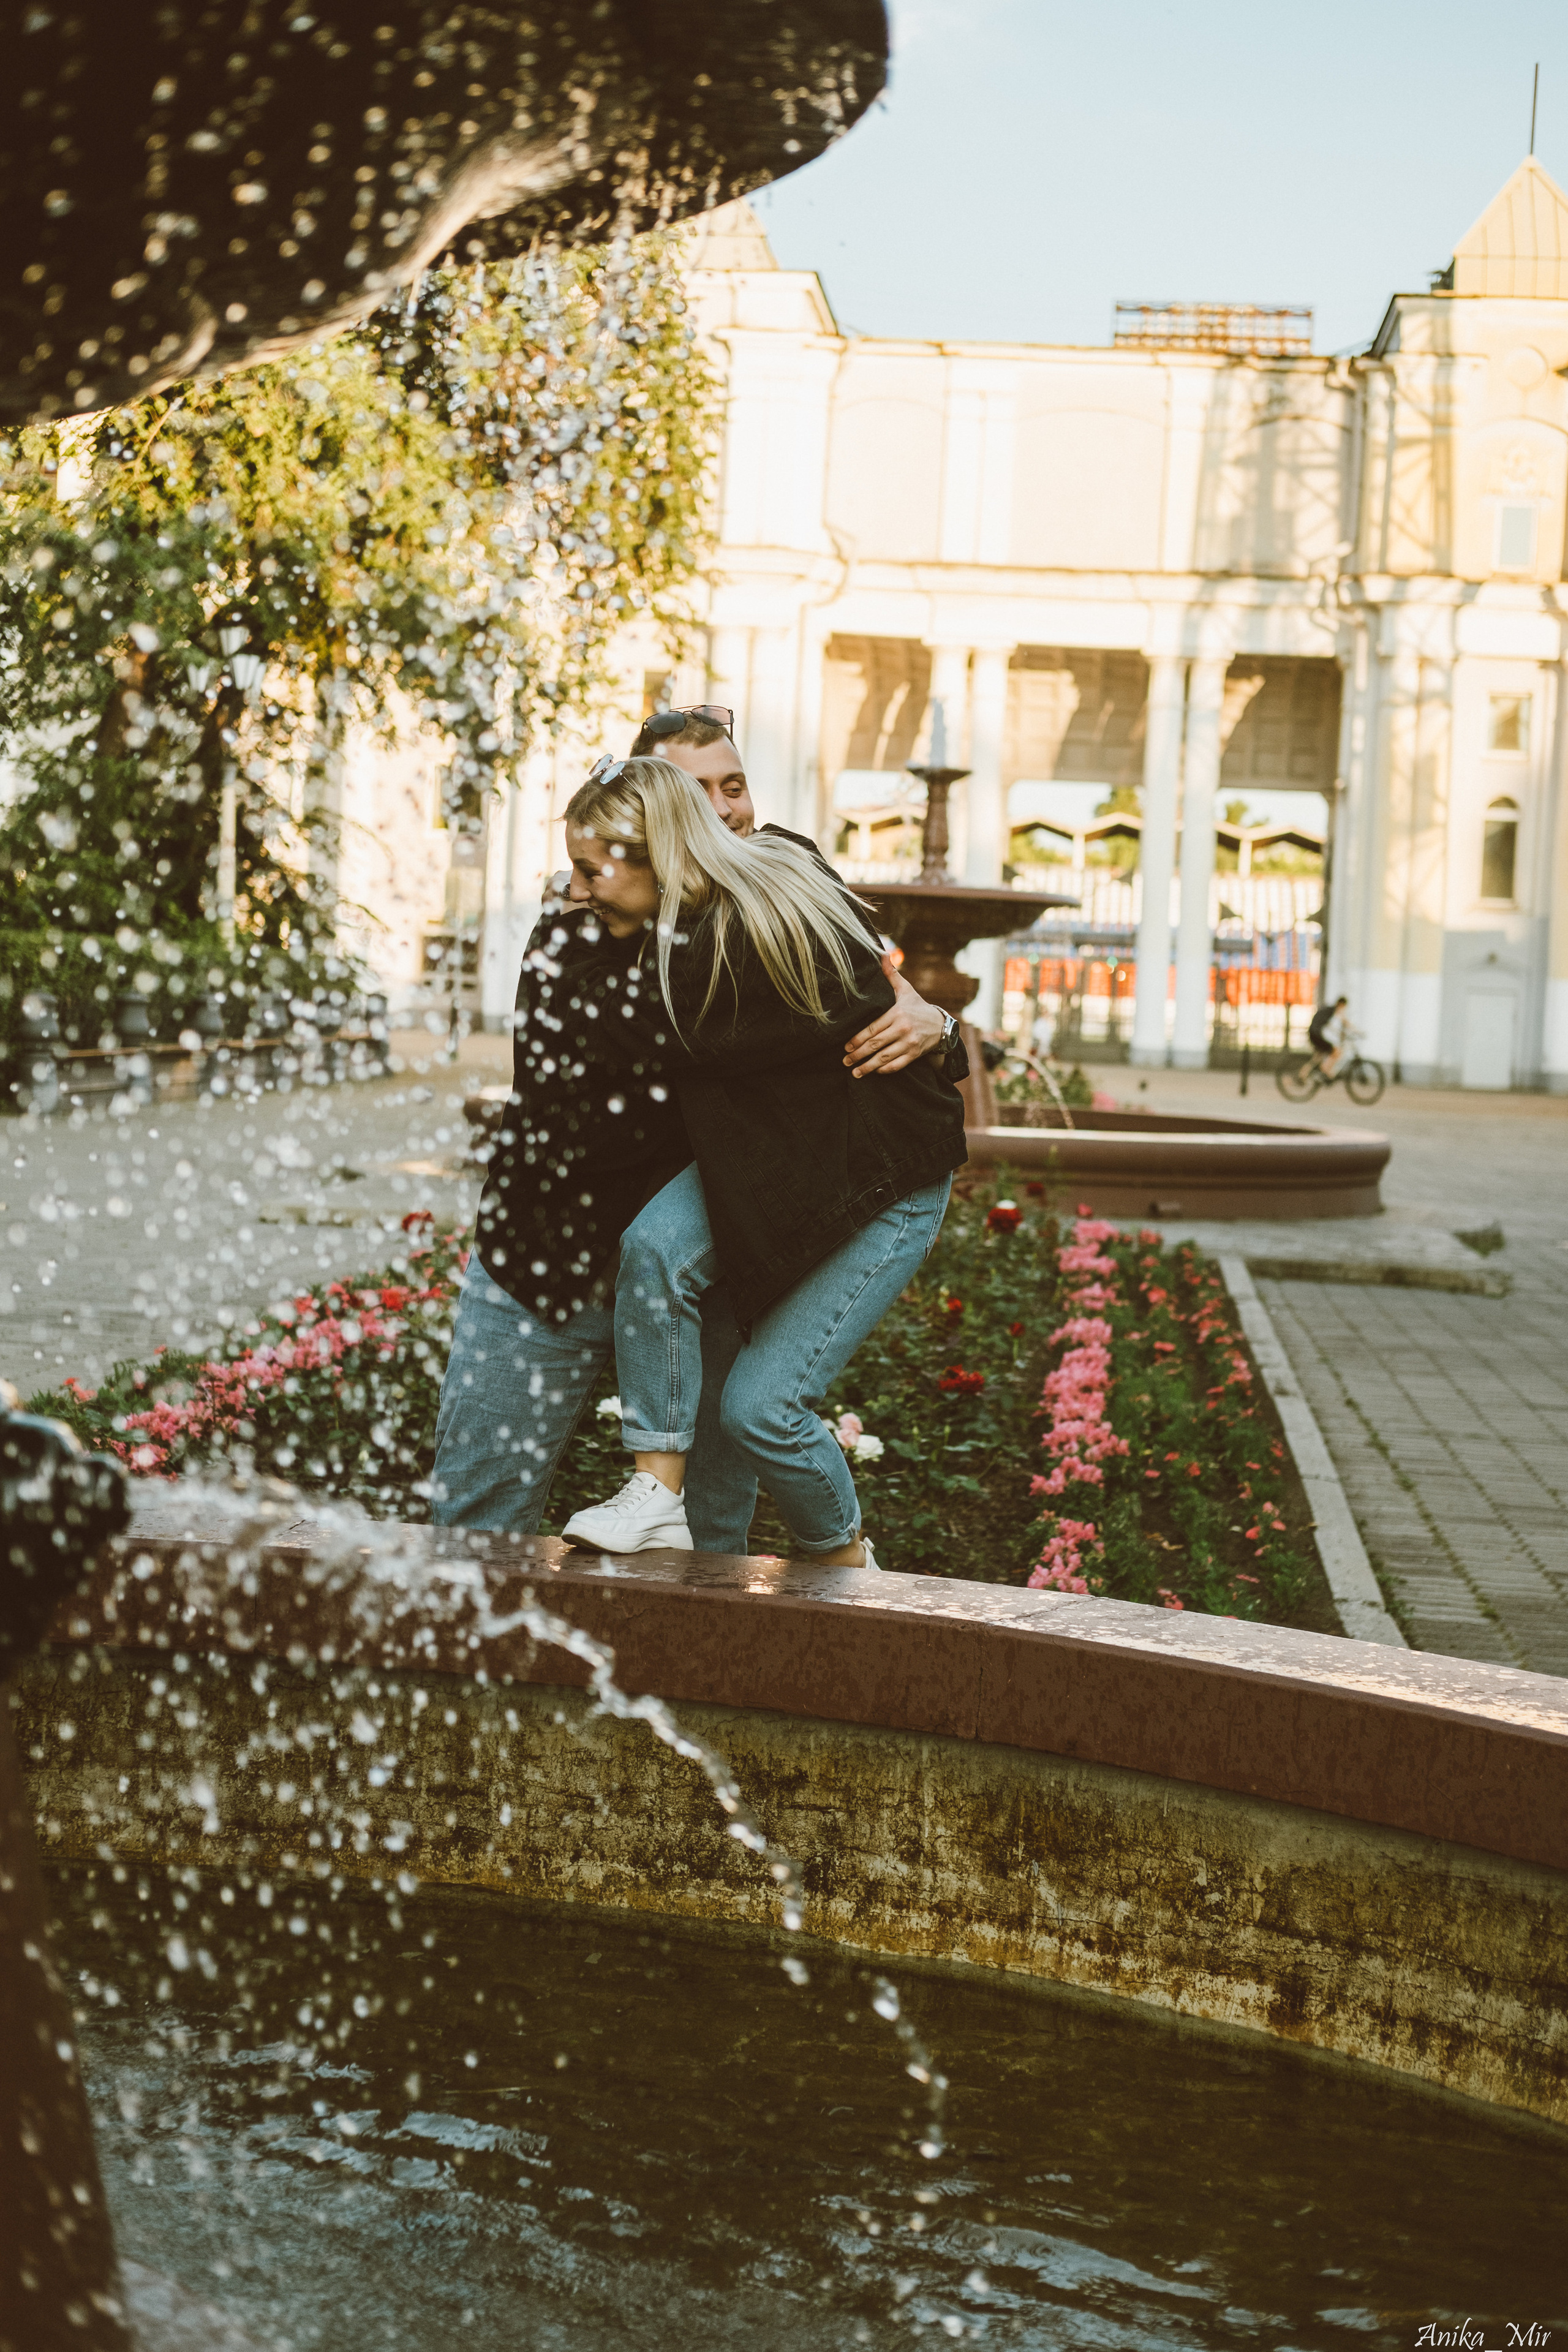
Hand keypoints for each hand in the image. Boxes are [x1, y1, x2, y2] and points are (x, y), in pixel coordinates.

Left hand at [843, 958, 947, 1076]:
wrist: (941, 1025)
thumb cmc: (917, 1006)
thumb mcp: (905, 989)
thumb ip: (891, 974)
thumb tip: (882, 952)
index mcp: (897, 1013)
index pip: (873, 1028)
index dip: (858, 1038)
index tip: (846, 1045)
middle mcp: (903, 1029)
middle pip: (875, 1044)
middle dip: (858, 1054)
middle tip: (845, 1060)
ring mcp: (909, 1043)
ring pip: (884, 1058)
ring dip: (868, 1067)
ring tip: (855, 1072)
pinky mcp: (914, 1054)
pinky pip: (897, 1065)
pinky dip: (885, 1070)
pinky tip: (874, 1072)